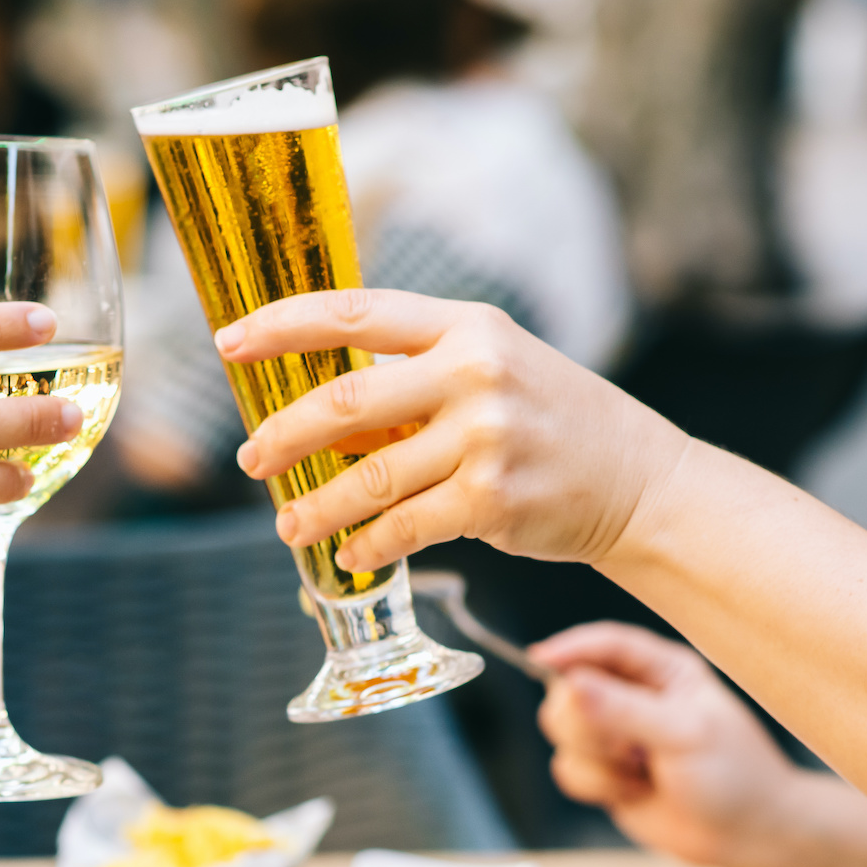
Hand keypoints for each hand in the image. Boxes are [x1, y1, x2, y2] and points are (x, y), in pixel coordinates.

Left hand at [217, 289, 691, 573]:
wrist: (638, 480)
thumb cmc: (548, 422)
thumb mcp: (490, 371)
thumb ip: (413, 380)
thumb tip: (317, 415)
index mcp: (465, 327)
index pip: (355, 312)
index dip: (282, 325)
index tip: (228, 341)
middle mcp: (474, 372)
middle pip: (347, 401)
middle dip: (285, 434)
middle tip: (251, 459)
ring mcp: (485, 436)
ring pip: (368, 477)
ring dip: (317, 507)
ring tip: (290, 525)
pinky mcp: (493, 498)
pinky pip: (403, 525)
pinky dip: (368, 544)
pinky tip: (351, 554)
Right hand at [532, 622, 799, 866]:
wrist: (746, 836)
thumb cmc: (735, 775)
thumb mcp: (685, 734)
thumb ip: (625, 709)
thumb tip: (571, 684)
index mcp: (662, 670)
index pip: (606, 645)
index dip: (570, 648)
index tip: (540, 659)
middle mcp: (633, 696)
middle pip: (568, 689)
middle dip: (587, 724)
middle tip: (626, 747)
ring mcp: (614, 734)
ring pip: (561, 731)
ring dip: (598, 760)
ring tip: (640, 771)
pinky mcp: (602, 771)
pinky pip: (567, 769)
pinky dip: (597, 786)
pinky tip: (635, 791)